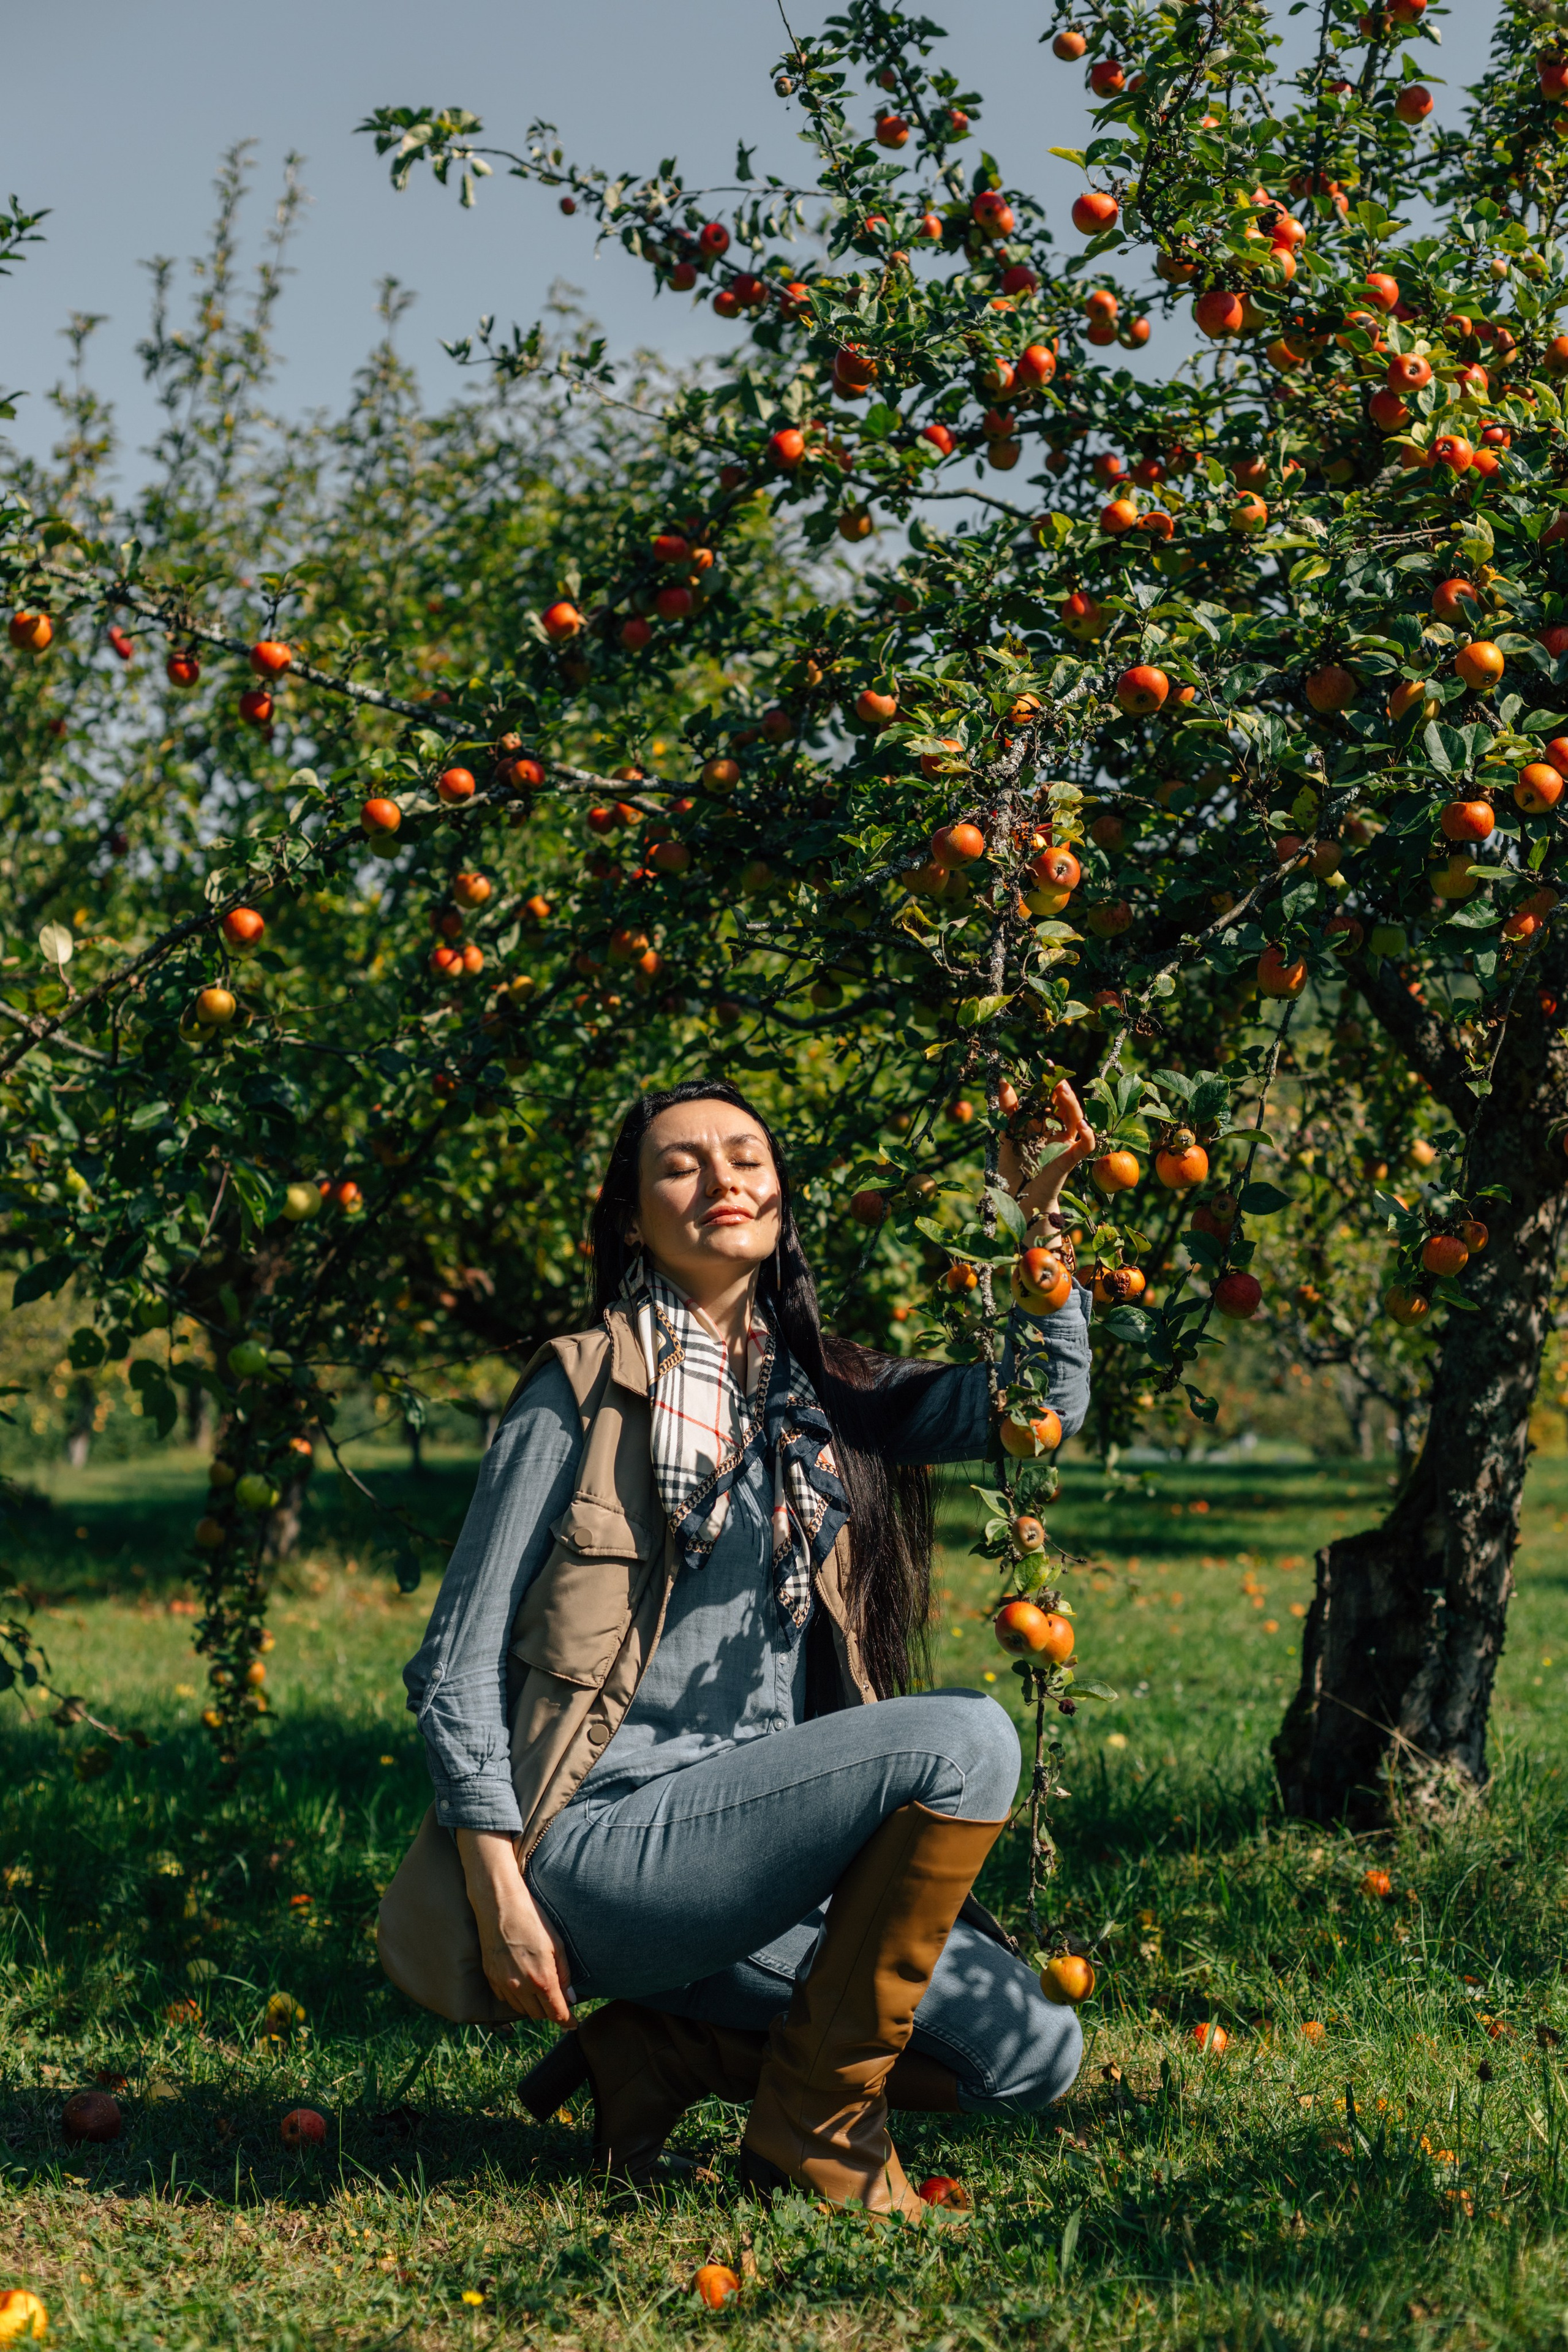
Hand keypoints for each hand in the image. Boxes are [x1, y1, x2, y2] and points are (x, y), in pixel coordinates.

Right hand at [456, 1829, 574, 2024]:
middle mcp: (521, 1987)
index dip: (567, 2022)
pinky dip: (516, 1997)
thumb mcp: (557, 1944)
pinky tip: (522, 1983)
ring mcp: (504, 1984)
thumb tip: (571, 1998)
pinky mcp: (491, 1978)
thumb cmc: (533, 1920)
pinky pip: (506, 1998)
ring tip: (540, 1991)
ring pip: (522, 2009)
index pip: (557, 2014)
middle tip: (558, 2001)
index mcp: (542, 1980)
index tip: (573, 2025)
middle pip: (539, 2015)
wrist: (499, 1905)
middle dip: (551, 2012)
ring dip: (533, 2005)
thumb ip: (564, 1975)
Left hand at [998, 1079, 1097, 1230]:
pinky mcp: (1069, 1160)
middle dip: (1062, 1088)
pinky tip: (1081, 1125)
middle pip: (1066, 1105)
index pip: (1050, 1097)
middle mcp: (1057, 1130)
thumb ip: (1008, 1108)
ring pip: (1077, 1120)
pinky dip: (1087, 1135)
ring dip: (1072, 1104)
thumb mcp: (1007, 1132)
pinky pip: (1085, 1147)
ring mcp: (1065, 1144)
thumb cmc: (1013, 1165)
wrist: (1016, 1196)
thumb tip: (1002, 1080)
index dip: (1051, 1081)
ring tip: (1063, 1091)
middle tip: (1055, 1074)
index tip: (1047, 1064)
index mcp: (1044, 1122)